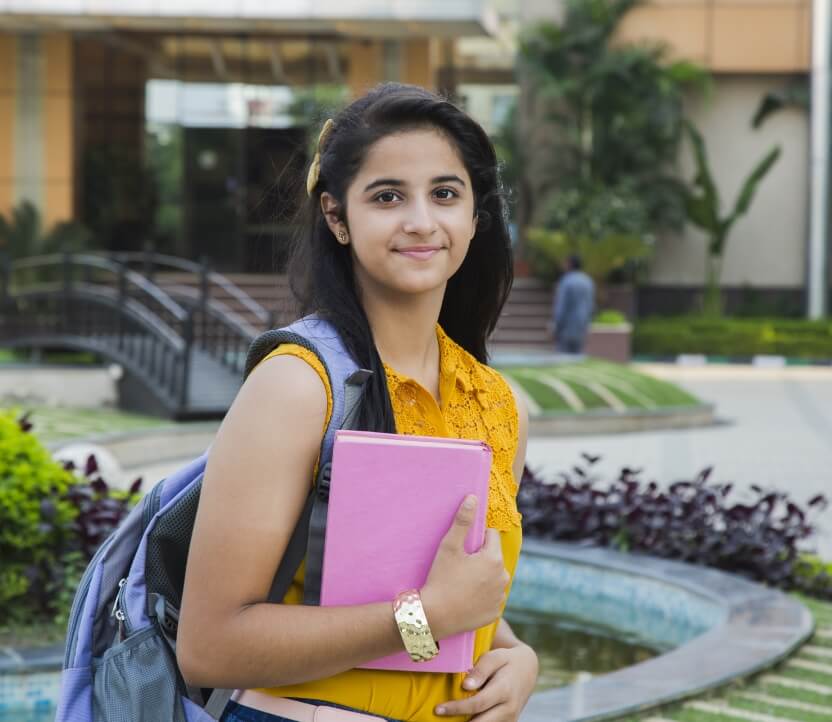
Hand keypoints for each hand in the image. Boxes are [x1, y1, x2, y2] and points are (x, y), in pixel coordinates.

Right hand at [421, 496, 508, 639]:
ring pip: (493, 578)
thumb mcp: (449, 547)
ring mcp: (499, 598)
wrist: (434, 616)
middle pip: (493, 557)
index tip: (461, 550)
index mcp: (494, 559)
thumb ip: (463, 521)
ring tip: (461, 583)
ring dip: (482, 577)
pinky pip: (490, 598)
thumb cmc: (440, 578)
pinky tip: (466, 598)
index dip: (475, 539)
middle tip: (459, 567)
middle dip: (480, 558)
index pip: (491, 536)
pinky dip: (481, 596)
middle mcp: (503, 578)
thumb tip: (473, 498)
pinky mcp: (494, 614)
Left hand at [435, 645, 538, 721]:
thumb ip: (481, 670)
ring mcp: (510, 719)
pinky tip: (461, 719)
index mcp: (505, 690)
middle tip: (439, 717)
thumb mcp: (496, 657)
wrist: (528, 670)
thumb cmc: (507, 660)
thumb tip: (465, 686)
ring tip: (448, 719)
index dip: (456, 708)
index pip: (478, 704)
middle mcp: (509, 709)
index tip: (438, 709)